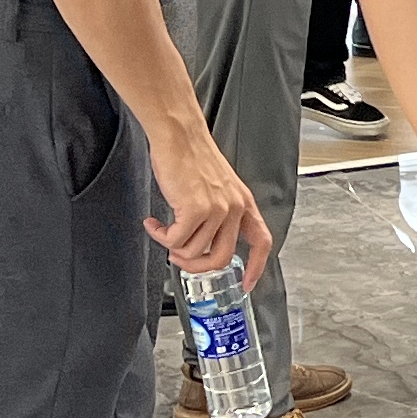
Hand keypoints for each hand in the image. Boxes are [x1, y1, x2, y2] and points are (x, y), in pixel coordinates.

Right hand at [139, 118, 266, 277]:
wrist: (179, 135)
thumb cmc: (192, 157)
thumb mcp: (218, 187)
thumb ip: (219, 214)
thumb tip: (205, 243)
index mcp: (244, 203)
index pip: (262, 242)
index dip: (256, 267)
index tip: (246, 282)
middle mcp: (235, 208)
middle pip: (221, 258)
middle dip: (196, 266)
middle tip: (180, 258)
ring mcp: (217, 209)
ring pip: (193, 251)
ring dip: (172, 247)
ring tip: (163, 232)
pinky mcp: (195, 209)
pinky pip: (175, 240)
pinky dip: (160, 236)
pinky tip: (155, 224)